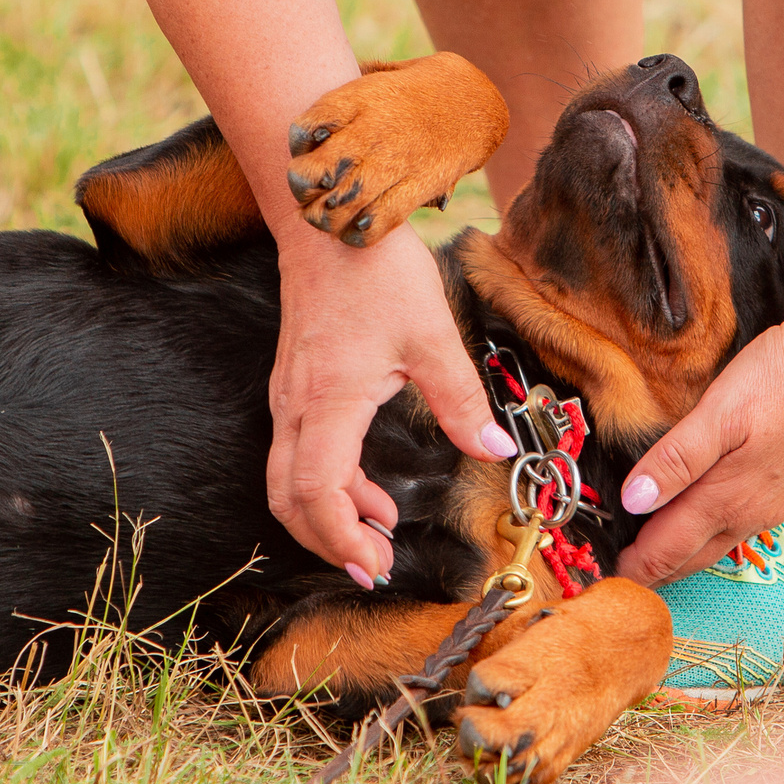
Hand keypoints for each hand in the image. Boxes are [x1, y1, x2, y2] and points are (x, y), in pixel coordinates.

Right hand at [267, 224, 516, 584]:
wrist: (328, 219)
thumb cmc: (376, 271)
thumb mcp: (432, 336)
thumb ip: (462, 402)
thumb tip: (495, 450)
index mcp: (330, 400)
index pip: (317, 492)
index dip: (340, 538)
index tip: (374, 564)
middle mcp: (297, 406)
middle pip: (288, 498)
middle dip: (327, 540)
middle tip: (374, 564)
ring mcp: (288, 396)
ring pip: (288, 479)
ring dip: (328, 514)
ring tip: (380, 530)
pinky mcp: (293, 386)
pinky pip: (296, 452)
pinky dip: (327, 483)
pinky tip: (368, 488)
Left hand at [614, 301, 783, 584]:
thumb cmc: (782, 380)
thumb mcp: (719, 413)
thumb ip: (676, 459)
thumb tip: (634, 502)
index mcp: (727, 499)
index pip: (668, 549)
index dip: (635, 567)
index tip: (605, 579)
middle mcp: (752, 513)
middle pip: (692, 557)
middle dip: (656, 570)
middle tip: (622, 575)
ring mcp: (775, 504)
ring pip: (718, 543)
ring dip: (684, 553)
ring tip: (654, 553)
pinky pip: (741, 526)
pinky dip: (711, 533)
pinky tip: (703, 518)